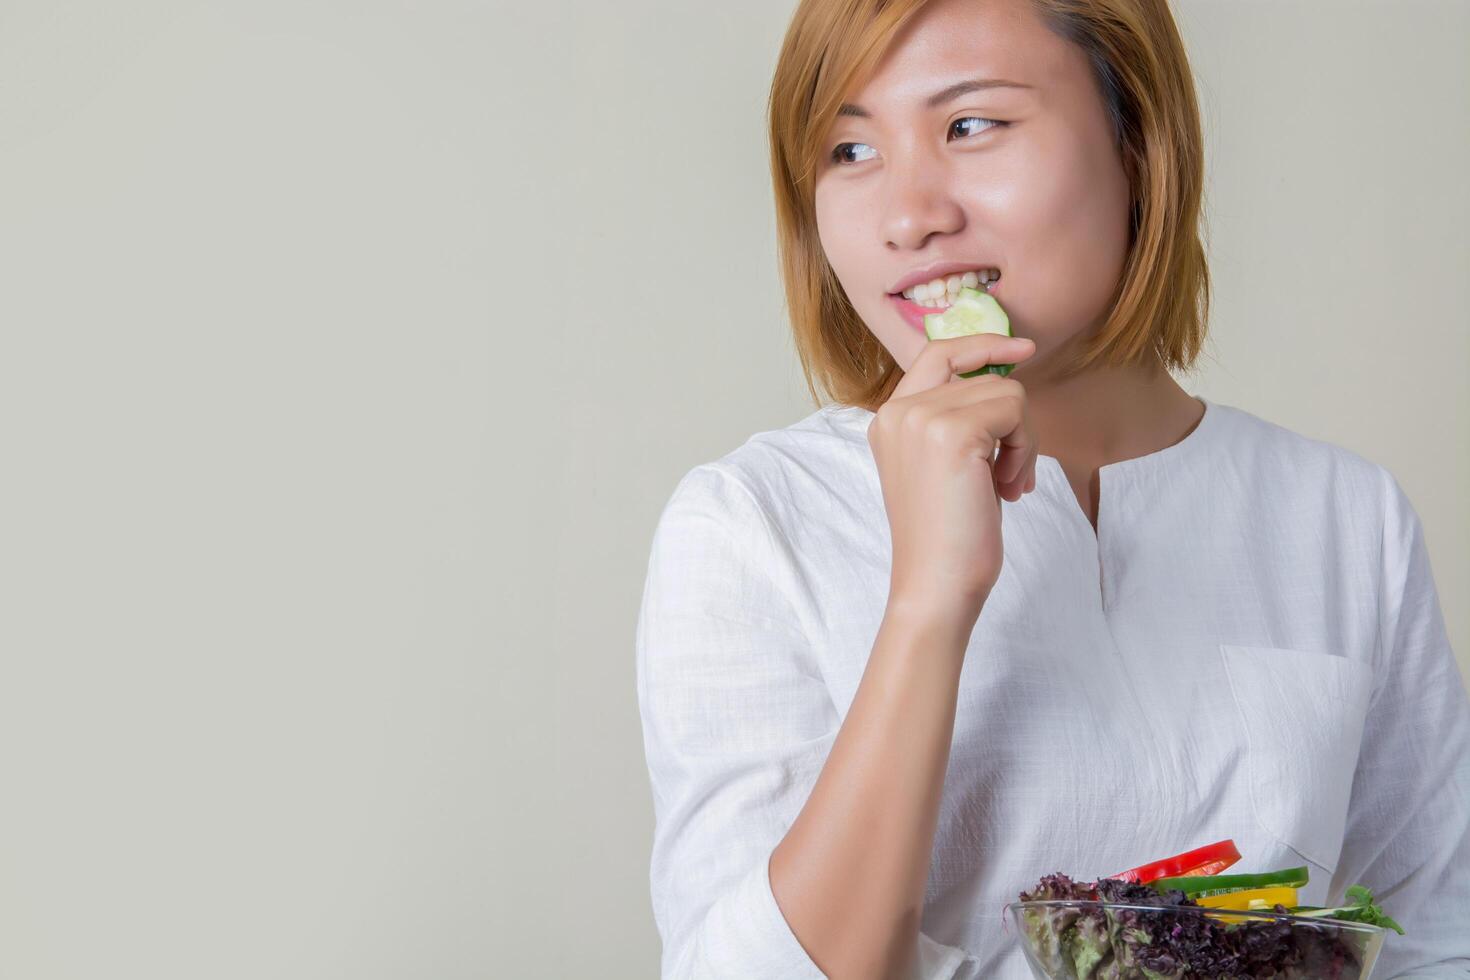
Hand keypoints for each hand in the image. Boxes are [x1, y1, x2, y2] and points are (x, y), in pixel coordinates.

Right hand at [868, 333, 1037, 628]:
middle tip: (1011, 474)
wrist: (935, 584)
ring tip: (1006, 486)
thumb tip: (1007, 380)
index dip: (982, 347)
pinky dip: (1025, 449)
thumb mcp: (943, 465)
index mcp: (889, 419)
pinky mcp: (952, 432)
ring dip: (1022, 441)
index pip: (937, 354)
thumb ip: (956, 421)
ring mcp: (921, 417)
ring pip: (1006, 392)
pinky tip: (1008, 488)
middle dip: (1014, 423)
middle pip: (983, 377)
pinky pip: (1015, 410)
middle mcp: (898, 410)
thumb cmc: (947, 537)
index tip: (1024, 351)